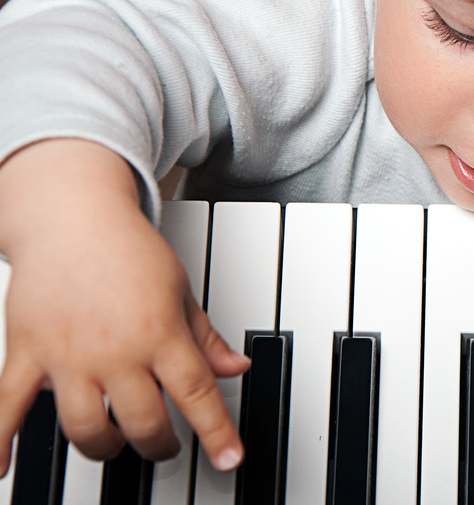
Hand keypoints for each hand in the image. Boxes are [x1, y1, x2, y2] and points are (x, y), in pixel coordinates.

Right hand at [0, 140, 249, 475]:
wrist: (74, 218)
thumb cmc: (129, 250)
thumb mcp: (181, 290)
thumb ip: (205, 337)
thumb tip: (236, 367)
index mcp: (161, 332)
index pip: (198, 393)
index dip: (218, 432)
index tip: (230, 458)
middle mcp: (118, 349)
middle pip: (144, 422)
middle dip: (159, 444)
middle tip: (164, 444)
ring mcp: (70, 355)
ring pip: (87, 427)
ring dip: (104, 446)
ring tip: (115, 441)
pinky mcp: (28, 352)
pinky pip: (7, 405)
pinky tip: (0, 468)